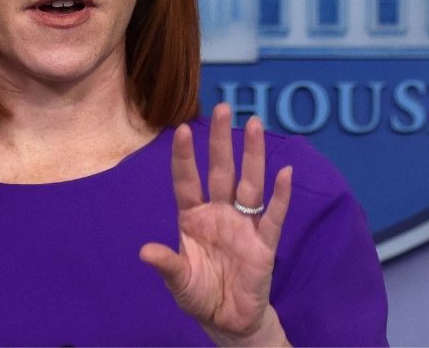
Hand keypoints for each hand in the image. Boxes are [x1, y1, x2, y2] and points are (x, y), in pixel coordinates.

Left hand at [140, 103, 292, 346]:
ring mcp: (243, 225)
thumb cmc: (200, 295)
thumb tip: (144, 252)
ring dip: (252, 155)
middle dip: (221, 140)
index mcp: (193, 218)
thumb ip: (167, 265)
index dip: (186, 157)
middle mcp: (218, 214)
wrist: (228, 320)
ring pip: (249, 183)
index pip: (188, 181)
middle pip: (221, 171)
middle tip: (223, 107)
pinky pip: (273, 216)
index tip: (183, 129)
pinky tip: (285, 172)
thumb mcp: (179, 281)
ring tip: (254, 124)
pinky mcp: (264, 243)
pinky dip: (280, 196)